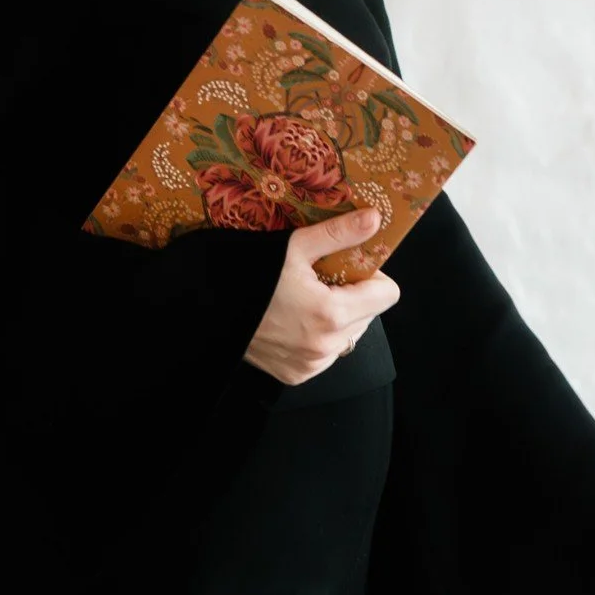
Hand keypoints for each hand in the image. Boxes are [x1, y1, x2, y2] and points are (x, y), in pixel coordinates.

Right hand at [242, 209, 400, 385]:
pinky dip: (319, 336)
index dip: (373, 276)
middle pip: (370, 314)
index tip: (349, 265)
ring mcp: (312, 364)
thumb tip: (374, 219)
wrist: (206, 309)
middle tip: (321, 280)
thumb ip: (338, 234)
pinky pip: (327, 353)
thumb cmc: (248, 276)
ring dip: (337, 317)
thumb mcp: (293, 248)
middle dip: (353, 295)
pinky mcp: (298, 375)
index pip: (387, 295)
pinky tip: (293, 320)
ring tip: (304, 300)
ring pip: (350, 334)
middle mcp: (326, 346)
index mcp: (330, 313)